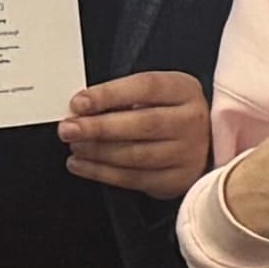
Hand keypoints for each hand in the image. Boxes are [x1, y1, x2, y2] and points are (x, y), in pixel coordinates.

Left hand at [59, 69, 213, 201]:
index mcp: (184, 90)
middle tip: (69, 129)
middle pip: (144, 124)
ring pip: (137, 155)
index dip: (109, 95)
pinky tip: (81, 164)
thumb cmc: (166, 113)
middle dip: (99, 127)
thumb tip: (81, 110)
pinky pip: (134, 179)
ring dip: (98, 152)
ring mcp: (188, 153)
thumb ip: (122, 98)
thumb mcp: (153, 94)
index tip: (79, 102)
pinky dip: (101, 173)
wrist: (199, 144)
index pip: (147, 88)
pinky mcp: (176, 180)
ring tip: (75, 146)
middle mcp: (192, 121)